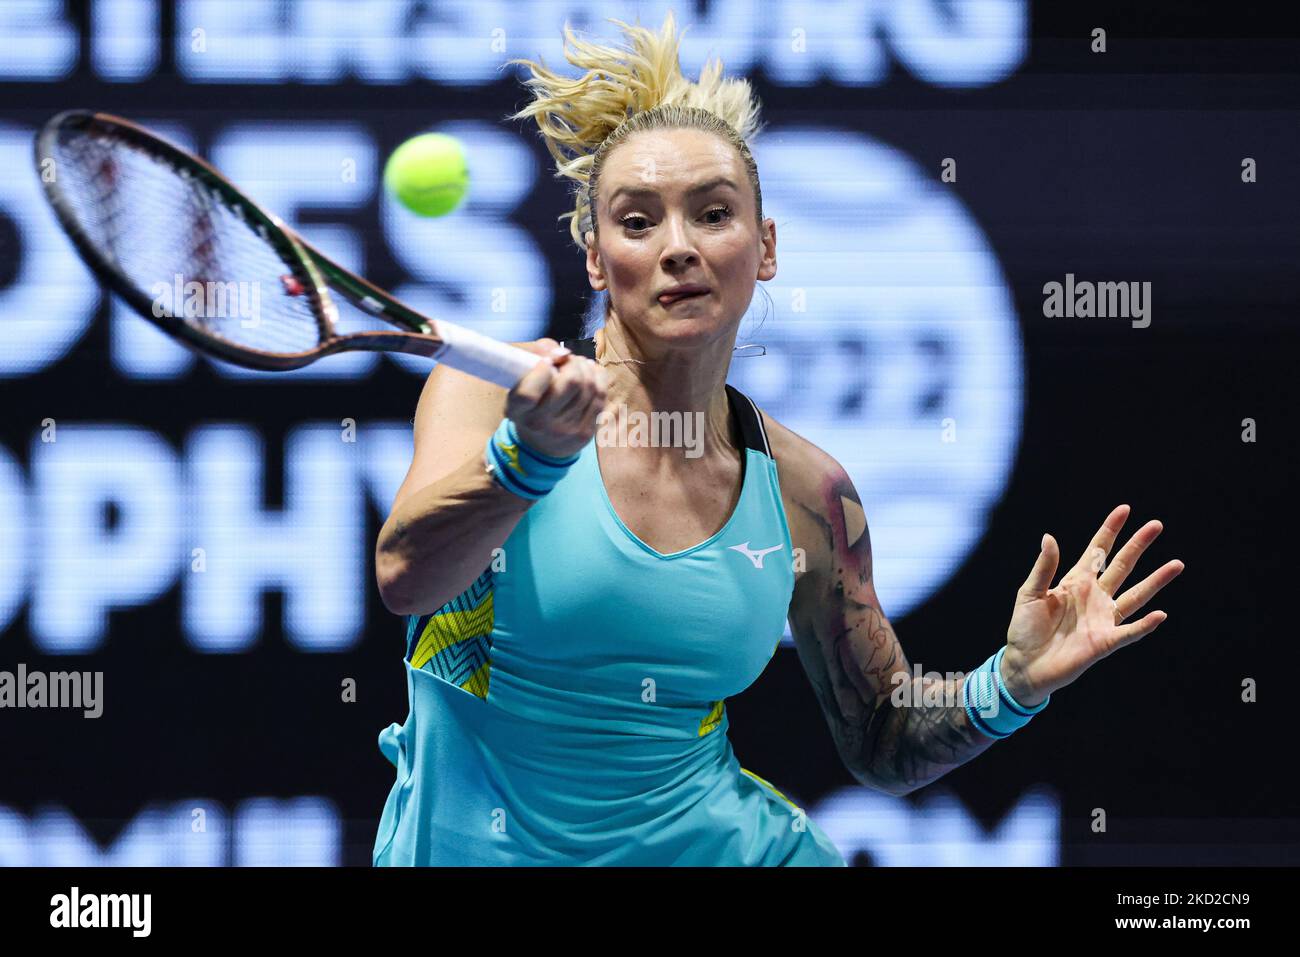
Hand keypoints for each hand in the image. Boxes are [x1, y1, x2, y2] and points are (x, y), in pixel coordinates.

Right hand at [507, 338, 608, 459]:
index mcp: (518, 411)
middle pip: (572, 382)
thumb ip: (535, 354)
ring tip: (577, 364)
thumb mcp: (520, 380)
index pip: (528, 394)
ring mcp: (566, 430)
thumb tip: (561, 352)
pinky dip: (597, 376)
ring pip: (589, 385)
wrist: (542, 444)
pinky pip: (601, 395)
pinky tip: (590, 372)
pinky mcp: (586, 432)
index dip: (541, 371)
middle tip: (566, 360)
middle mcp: (541, 424)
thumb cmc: (531, 401)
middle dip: (572, 362)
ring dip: (585, 367)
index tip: (546, 362)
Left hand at [1000, 504, 1184, 706]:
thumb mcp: (1029, 593)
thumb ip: (1043, 568)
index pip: (1097, 551)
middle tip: (1156, 525)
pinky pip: (1130, 632)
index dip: (1110, 531)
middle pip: (1122, 566)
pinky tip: (1160, 614)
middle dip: (1138, 546)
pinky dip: (1145, 625)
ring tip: (1176, 564)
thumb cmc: (1024, 628)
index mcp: (1075, 582)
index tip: (1124, 510)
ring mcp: (1102, 619)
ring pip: (1135, 595)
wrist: (1024, 664)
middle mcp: (1094, 597)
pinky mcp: (1105, 642)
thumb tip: (1049, 537)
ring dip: (1156, 581)